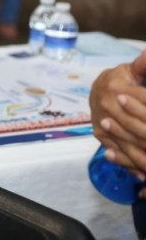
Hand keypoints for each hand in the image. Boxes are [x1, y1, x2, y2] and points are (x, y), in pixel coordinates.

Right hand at [90, 51, 145, 172]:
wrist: (97, 88)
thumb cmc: (121, 78)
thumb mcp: (133, 69)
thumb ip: (143, 64)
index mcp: (117, 88)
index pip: (143, 102)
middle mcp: (107, 107)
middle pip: (138, 129)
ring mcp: (102, 123)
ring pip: (128, 144)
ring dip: (142, 158)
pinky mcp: (100, 135)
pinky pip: (117, 152)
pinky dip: (131, 164)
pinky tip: (142, 175)